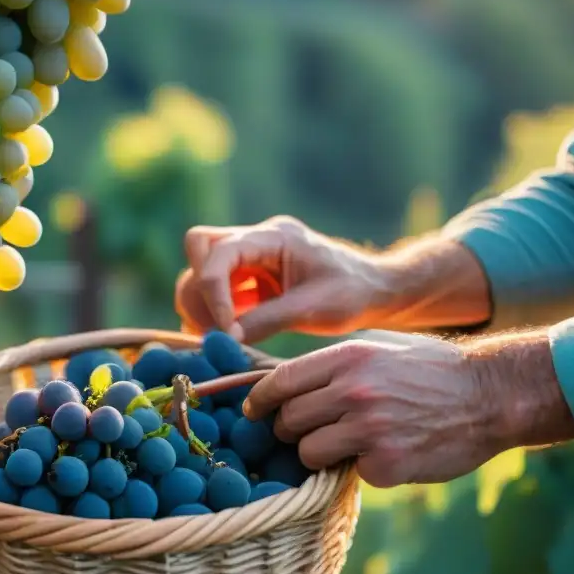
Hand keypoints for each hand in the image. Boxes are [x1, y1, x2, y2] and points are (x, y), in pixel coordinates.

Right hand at [174, 216, 388, 342]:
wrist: (374, 291)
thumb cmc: (352, 294)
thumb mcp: (313, 309)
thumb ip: (267, 320)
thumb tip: (226, 337)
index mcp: (274, 236)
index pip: (220, 252)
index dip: (213, 292)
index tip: (226, 329)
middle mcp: (257, 240)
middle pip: (199, 247)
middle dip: (199, 288)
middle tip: (214, 328)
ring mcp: (252, 257)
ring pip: (200, 268)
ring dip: (201, 302)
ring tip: (221, 336)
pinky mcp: (251, 277)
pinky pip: (216, 288)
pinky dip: (212, 311)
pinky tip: (227, 335)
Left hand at [243, 335, 504, 486]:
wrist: (489, 395)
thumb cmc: (430, 370)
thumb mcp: (377, 349)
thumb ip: (333, 365)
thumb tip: (283, 383)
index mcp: (346, 358)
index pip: (280, 382)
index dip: (260, 400)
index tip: (253, 411)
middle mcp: (352, 391)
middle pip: (289, 420)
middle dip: (290, 430)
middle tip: (305, 433)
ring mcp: (369, 429)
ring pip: (308, 452)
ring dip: (319, 454)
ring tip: (346, 445)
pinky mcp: (386, 464)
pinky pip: (348, 473)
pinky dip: (360, 468)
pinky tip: (386, 454)